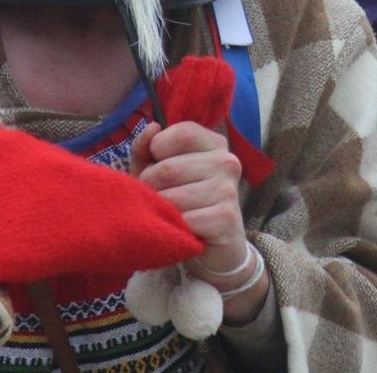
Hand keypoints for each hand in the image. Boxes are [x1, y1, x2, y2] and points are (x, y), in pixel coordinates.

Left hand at [130, 121, 245, 272]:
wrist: (213, 247)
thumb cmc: (182, 202)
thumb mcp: (158, 171)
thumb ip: (147, 148)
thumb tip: (151, 128)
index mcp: (214, 143)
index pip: (181, 133)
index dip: (157, 151)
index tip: (157, 166)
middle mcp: (227, 161)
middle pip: (169, 169)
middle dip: (151, 188)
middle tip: (157, 201)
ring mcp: (229, 189)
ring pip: (173, 198)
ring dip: (160, 212)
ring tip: (167, 217)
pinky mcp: (227, 218)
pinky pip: (184, 221)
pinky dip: (174, 230)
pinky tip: (181, 231)